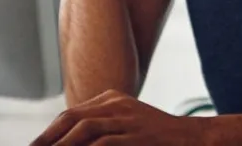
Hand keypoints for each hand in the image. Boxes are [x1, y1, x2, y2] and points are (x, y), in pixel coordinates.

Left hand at [30, 90, 207, 145]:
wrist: (193, 138)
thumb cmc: (156, 138)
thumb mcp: (127, 125)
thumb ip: (101, 130)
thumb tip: (70, 140)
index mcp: (110, 100)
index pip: (71, 114)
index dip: (50, 132)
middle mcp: (116, 104)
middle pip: (72, 118)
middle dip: (49, 138)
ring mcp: (127, 118)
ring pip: (85, 129)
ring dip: (63, 145)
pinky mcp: (138, 135)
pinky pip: (105, 143)